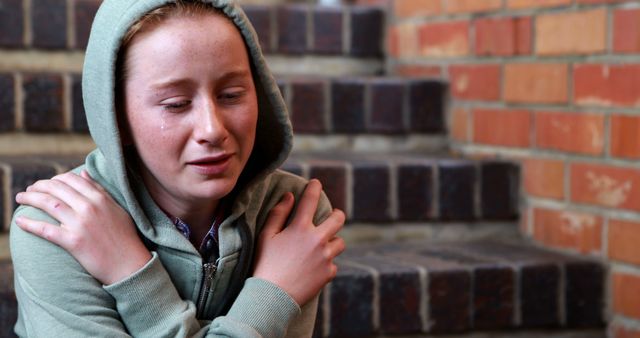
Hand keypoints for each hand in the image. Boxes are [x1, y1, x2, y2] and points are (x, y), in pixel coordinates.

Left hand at [14, 170, 150, 284]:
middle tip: (29, 190)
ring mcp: (81, 224)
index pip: (71, 179)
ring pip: (48, 204)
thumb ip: (100, 190)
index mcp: (100, 198)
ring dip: (30, 198)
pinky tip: (19, 221)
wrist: (129, 265)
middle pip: (56, 189)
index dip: (55, 179)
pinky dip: (29, 224)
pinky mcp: (73, 242)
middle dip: (38, 186)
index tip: (46, 184)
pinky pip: (45, 230)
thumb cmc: (125, 237)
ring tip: (20, 199)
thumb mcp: (116, 208)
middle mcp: (89, 207)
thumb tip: (84, 174)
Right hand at [253, 179, 345, 305]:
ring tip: (321, 248)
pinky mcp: (329, 273)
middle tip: (333, 215)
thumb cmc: (265, 264)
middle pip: (338, 219)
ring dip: (332, 242)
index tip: (316, 183)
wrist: (272, 297)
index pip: (310, 200)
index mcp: (300, 228)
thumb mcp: (266, 236)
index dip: (314, 188)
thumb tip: (289, 196)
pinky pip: (333, 264)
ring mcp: (325, 257)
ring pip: (340, 242)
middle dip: (337, 214)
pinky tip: (313, 269)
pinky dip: (326, 264)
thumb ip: (278, 214)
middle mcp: (317, 240)